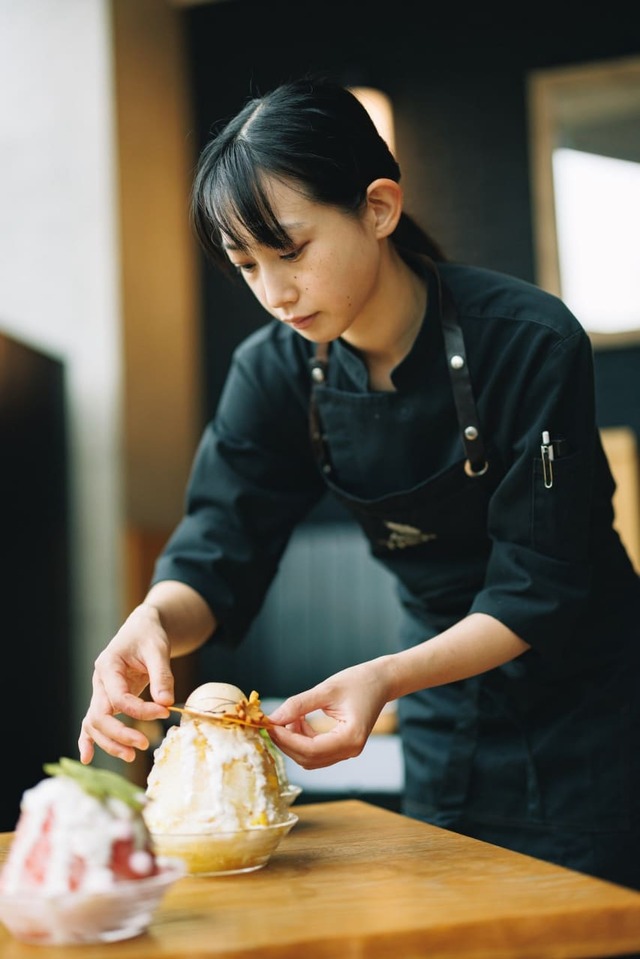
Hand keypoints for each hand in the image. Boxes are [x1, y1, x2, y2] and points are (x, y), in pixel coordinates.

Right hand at [78, 604, 174, 763]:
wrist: (142, 628)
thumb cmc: (149, 635)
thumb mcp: (158, 649)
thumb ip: (162, 675)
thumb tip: (166, 703)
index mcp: (108, 666)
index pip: (119, 698)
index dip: (141, 710)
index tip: (165, 711)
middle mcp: (99, 681)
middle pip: (99, 715)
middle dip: (120, 734)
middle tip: (145, 744)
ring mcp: (100, 691)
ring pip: (94, 723)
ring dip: (110, 742)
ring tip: (132, 756)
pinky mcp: (106, 699)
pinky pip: (92, 721)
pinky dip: (89, 740)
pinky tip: (87, 758)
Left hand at [267, 659, 391, 769]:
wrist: (381, 681)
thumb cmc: (359, 681)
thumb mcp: (326, 690)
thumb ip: (298, 705)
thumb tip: (274, 718)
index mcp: (350, 738)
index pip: (310, 749)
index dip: (287, 739)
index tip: (270, 725)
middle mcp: (350, 750)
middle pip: (308, 758)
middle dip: (286, 742)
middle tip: (272, 722)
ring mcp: (347, 751)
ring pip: (310, 757)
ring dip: (294, 741)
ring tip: (289, 717)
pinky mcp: (342, 746)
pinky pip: (316, 751)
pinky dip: (302, 739)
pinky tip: (299, 720)